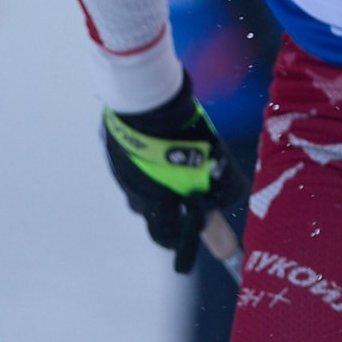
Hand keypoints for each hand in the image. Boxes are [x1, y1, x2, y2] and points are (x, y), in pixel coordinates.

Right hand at [101, 78, 247, 273]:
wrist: (150, 103)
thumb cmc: (185, 141)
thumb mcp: (217, 168)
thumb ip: (227, 191)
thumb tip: (226, 201)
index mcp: (156, 204)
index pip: (164, 236)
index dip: (178, 238)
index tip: (190, 227)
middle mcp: (135, 191)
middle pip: (150, 208)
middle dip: (167, 203)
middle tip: (186, 186)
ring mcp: (121, 168)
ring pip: (140, 181)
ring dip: (156, 176)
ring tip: (174, 156)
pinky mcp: (114, 145)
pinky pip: (132, 158)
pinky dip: (146, 156)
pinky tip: (160, 139)